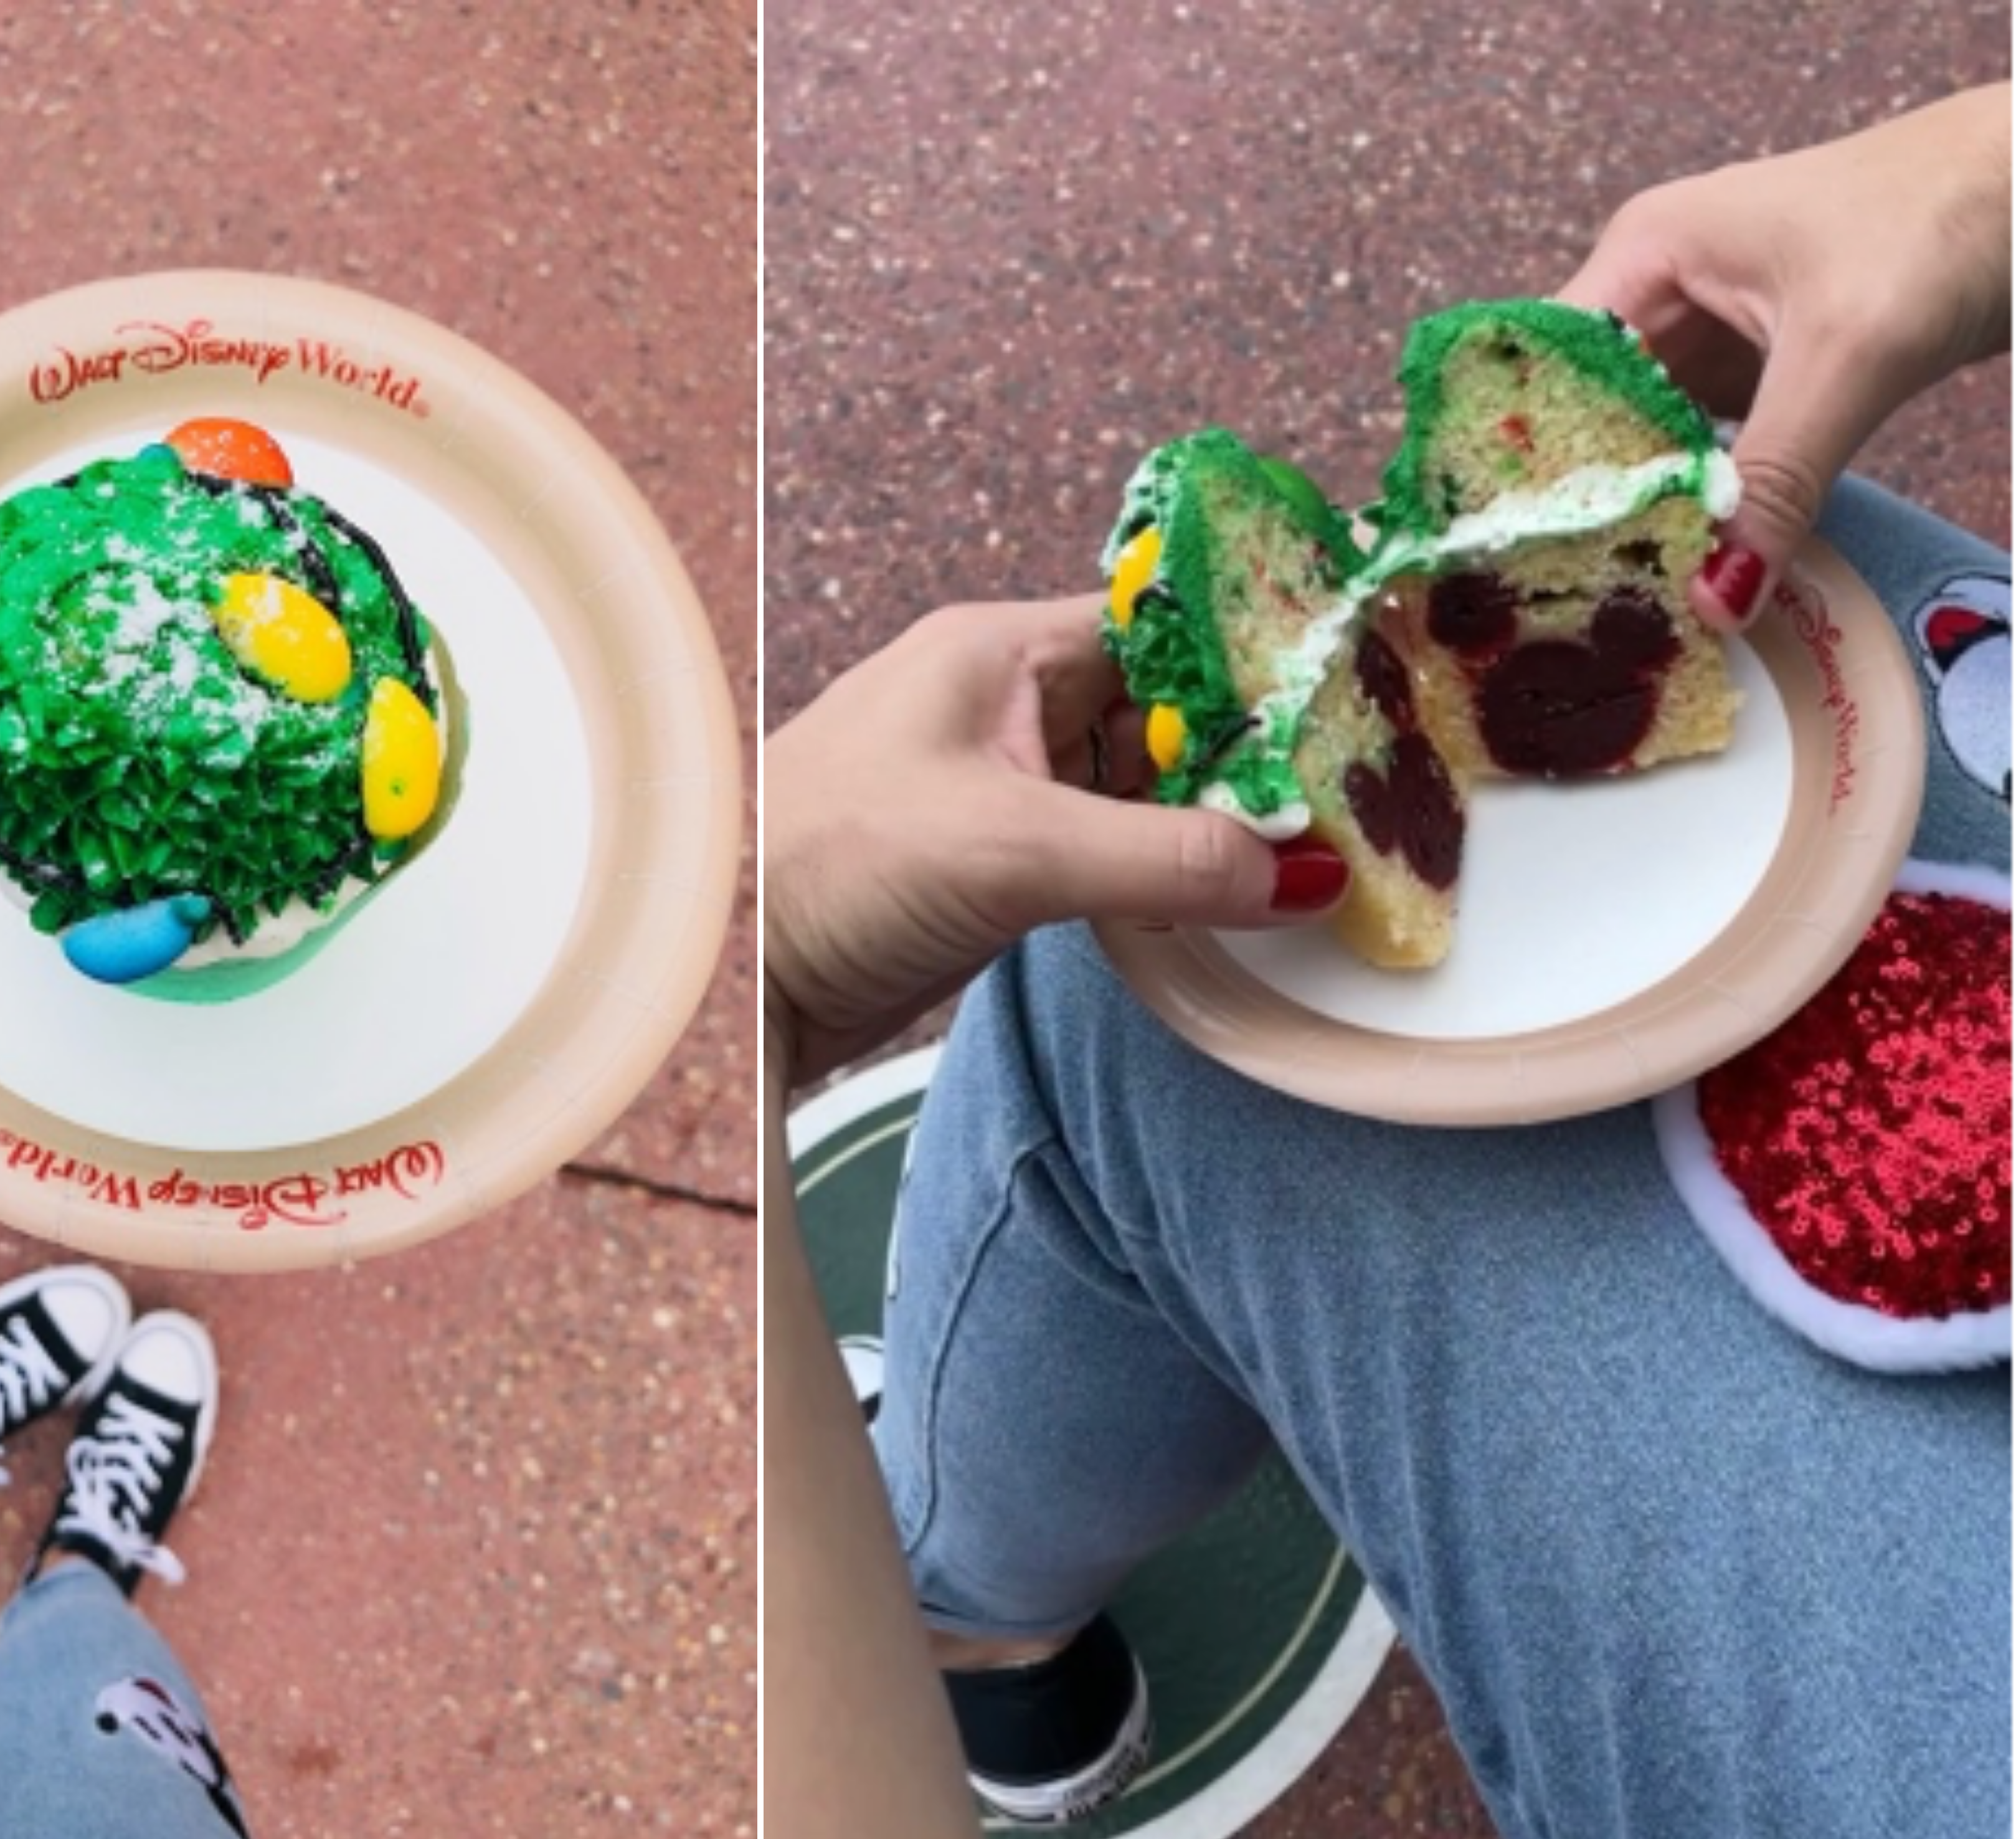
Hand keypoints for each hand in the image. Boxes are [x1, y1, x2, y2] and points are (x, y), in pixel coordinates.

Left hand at [763, 594, 1344, 1087]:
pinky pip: (1103, 842)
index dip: (1251, 656)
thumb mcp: (1015, 853)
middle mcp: (1002, 701)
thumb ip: (1168, 860)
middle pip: (1160, 706)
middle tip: (1348, 795)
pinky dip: (1158, 864)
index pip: (1160, 625)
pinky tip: (1216, 895)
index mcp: (998, 652)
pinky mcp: (991, 856)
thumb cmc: (828, 868)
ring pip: (1137, 780)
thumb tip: (1307, 875)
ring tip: (1308, 850)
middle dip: (1245, 751)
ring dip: (1206, 816)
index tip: (1344, 693)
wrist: (731, 972)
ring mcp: (997, 780)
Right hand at [1560, 84, 2010, 629]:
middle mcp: (1661, 292)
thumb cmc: (1946, 215)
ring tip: (1612, 598)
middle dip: (1582, 503)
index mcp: (1647, 254)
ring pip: (1646, 444)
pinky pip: (1707, 454)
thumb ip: (1776, 481)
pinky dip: (1701, 506)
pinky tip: (1690, 565)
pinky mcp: (1763, 372)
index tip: (1508, 550)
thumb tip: (1716, 600)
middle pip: (1585, 417)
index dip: (1519, 458)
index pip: (1543, 368)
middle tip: (1558, 600)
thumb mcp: (1849, 355)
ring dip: (1642, 513)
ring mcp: (1710, 334)